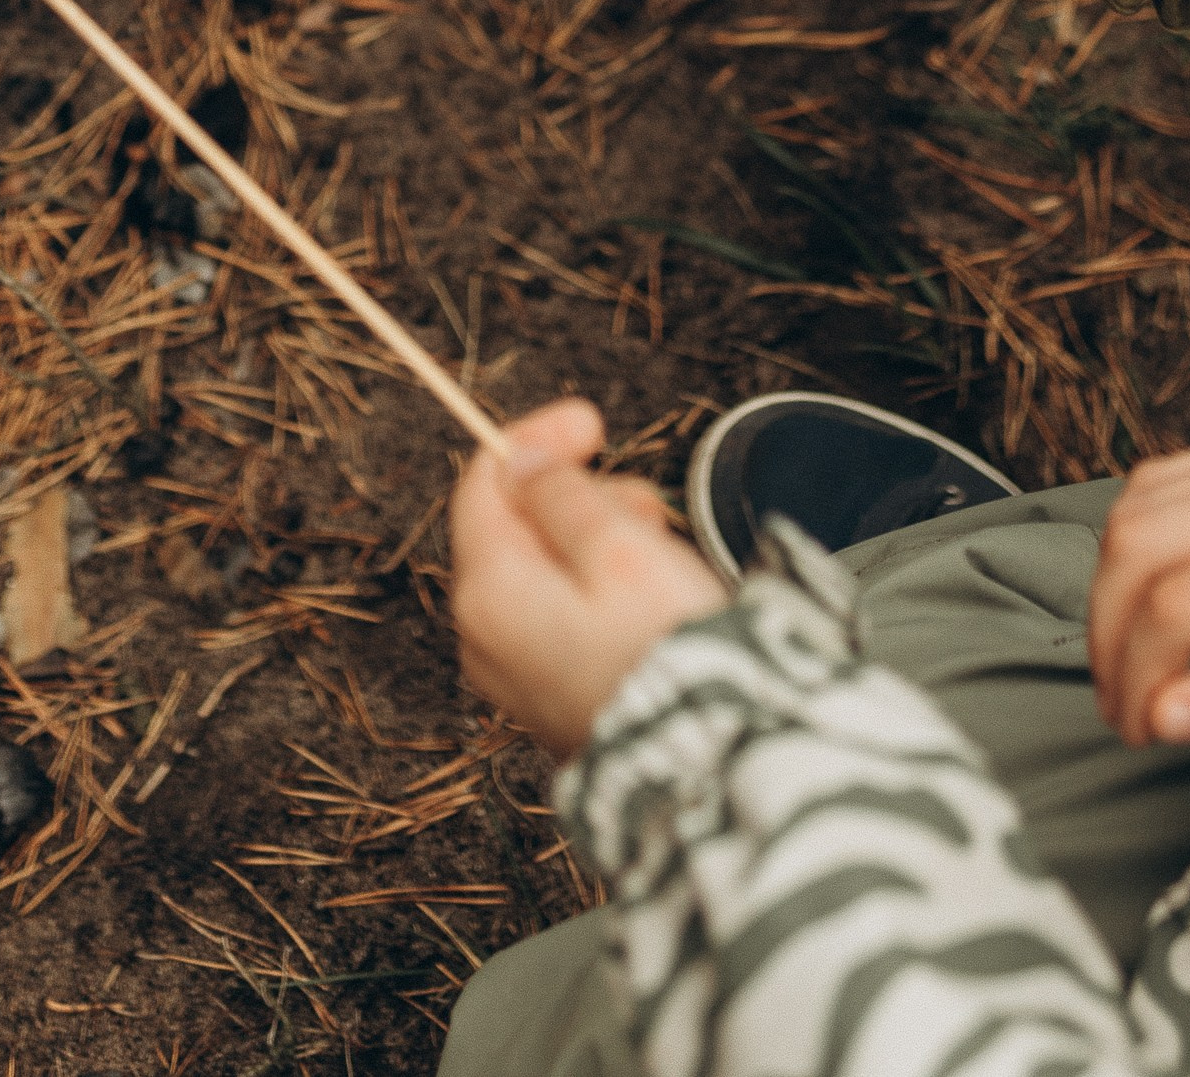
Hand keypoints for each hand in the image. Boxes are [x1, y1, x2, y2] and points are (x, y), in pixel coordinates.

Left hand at [451, 398, 726, 756]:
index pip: (485, 483)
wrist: (706, 766)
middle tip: (647, 507)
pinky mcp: (550, 702)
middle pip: (514, 527)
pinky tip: (647, 597)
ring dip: (596, 542)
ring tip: (658, 554)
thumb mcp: (618, 545)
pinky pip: (560, 617)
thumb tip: (517, 460)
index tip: (594, 423)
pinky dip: (597, 589)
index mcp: (489, 591)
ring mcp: (514, 677)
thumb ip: (559, 494)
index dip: (536, 439)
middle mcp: (483, 638)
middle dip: (578, 498)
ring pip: (542, 570)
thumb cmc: (667, 652)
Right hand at [1089, 444, 1189, 751]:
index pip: (1177, 610)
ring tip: (1131, 654)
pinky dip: (1133, 537)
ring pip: (1133, 504)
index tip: (1142, 730)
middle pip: (1137, 545)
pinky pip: (1159, 477)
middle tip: (1122, 701)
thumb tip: (1161, 717)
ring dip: (1109, 584)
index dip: (1136, 678)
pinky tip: (1151, 594)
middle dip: (1105, 631)